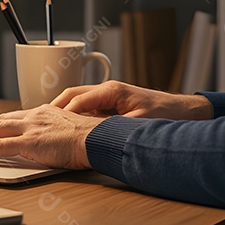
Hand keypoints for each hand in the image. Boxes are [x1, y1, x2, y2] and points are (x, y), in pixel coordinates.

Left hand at [0, 104, 100, 168]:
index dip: (4, 125)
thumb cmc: (91, 139)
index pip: (18, 116)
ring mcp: (31, 127)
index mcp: (47, 111)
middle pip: (3, 120)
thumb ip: (57, 134)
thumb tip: (53, 145)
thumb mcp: (71, 132)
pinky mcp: (28, 141)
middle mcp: (36, 115)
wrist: (96, 139)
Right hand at [51, 80, 212, 119]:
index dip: (61, 113)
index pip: (77, 99)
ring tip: (48, 125)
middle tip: (38, 122)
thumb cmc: (166, 113)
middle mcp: (108, 90)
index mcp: (112, 90)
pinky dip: (75, 115)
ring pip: (77, 100)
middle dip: (54, 108)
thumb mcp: (140, 123)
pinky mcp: (113, 104)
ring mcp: (110, 96)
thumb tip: (96, 135)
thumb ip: (117, 128)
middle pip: (72, 95)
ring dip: (63, 111)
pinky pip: (87, 107)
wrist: (186, 111)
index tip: (48, 124)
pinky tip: (69, 128)